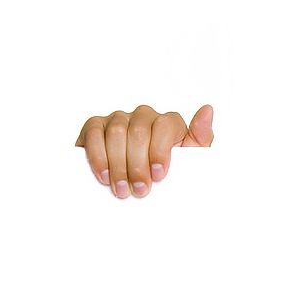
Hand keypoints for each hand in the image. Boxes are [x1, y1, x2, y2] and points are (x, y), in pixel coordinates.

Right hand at [75, 104, 213, 197]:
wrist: (146, 185)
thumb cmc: (171, 171)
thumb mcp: (192, 159)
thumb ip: (201, 137)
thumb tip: (207, 110)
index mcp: (169, 122)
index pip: (165, 126)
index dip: (160, 151)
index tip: (159, 176)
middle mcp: (144, 115)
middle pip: (138, 132)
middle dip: (138, 165)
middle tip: (140, 190)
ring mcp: (119, 118)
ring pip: (116, 132)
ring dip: (118, 164)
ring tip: (123, 189)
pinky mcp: (96, 126)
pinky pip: (93, 133)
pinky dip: (97, 156)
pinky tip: (104, 176)